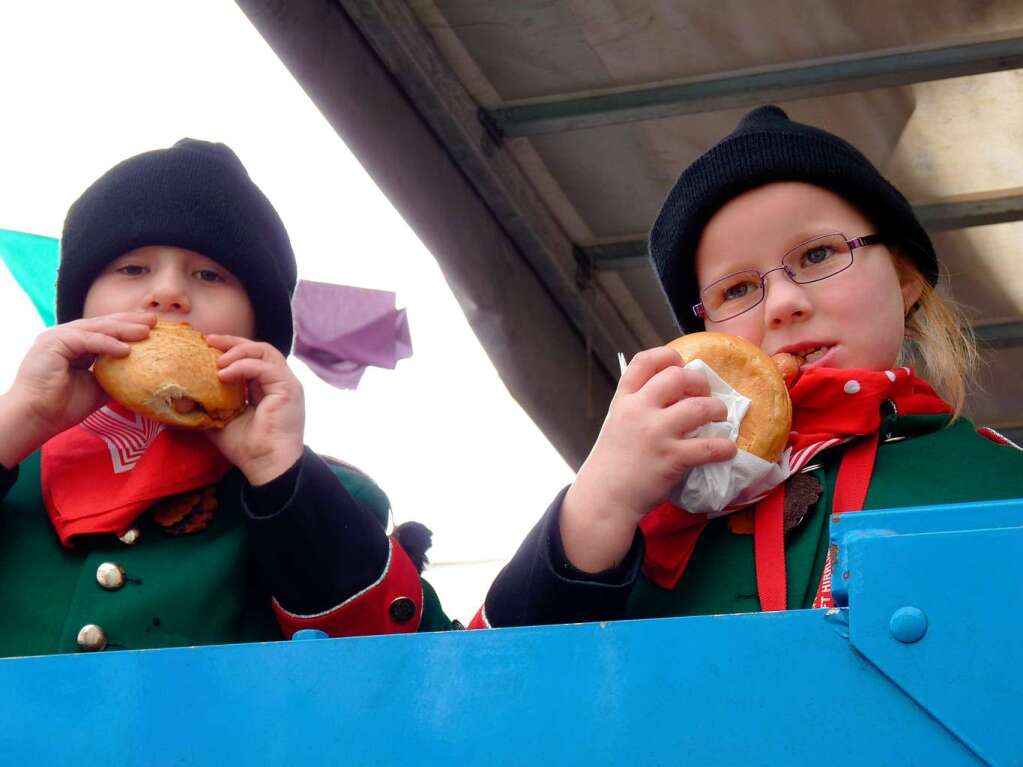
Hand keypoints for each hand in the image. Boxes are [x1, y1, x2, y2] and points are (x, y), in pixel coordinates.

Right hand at [0, 312, 155, 466]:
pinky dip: (107, 344)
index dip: (129, 328)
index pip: (107, 331)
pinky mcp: (53, 342)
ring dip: (124, 329)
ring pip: (97, 328)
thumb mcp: (98, 388)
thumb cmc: (63, 407)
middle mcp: (67, 337)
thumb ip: (115, 376)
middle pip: (104, 324)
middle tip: (155, 319)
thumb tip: (144, 376)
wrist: (37, 417)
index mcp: (76, 345)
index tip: (154, 328)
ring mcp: (58, 336)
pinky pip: (87, 340)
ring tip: (147, 331)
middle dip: (130, 321)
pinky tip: (126, 349)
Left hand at [204, 335, 304, 485]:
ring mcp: (286, 384)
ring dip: (239, 351)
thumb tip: (178, 399)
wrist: (266, 465)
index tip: (207, 345)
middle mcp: (278, 382)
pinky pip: (265, 367)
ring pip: (265, 351)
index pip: (251, 357)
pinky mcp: (288, 389)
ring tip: (217, 361)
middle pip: (259, 348)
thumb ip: (207, 406)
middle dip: (233, 342)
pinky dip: (244, 366)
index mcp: (266, 387)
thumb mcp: (220, 421)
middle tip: (209, 341)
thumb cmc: (246, 448)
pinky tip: (224, 374)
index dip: (230, 348)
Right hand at [559, 346, 736, 571]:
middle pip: (677, 376)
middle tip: (704, 396)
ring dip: (718, 410)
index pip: (644, 361)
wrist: (604, 498)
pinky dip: (724, 447)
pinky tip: (727, 450)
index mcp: (623, 400)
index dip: (668, 356)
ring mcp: (656, 433)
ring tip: (720, 418)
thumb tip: (673, 393)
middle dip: (699, 382)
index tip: (681, 365)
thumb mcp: (616, 423)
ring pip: (699, 407)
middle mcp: (638, 410)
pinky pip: (709, 447)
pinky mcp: (671, 458)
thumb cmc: (613, 462)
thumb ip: (638, 406)